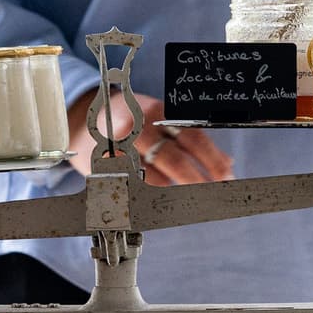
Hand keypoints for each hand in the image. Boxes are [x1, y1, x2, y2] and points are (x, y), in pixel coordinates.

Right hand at [65, 91, 232, 185]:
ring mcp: (119, 147)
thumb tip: (227, 162)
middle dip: (197, 180)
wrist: (84, 120)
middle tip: (212, 194)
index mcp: (158, 113)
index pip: (193, 137)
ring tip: (184, 198)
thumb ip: (192, 140)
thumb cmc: (133, 123)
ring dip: (173, 190)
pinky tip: (156, 199)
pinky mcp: (104, 166)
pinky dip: (148, 195)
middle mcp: (139, 127)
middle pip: (175, 159)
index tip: (228, 177)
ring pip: (154, 178)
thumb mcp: (162, 121)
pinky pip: (133, 187)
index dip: (213, 159)